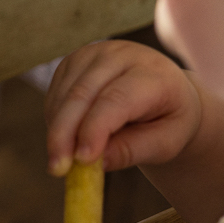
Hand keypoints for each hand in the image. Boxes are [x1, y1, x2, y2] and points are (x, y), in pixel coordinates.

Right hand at [45, 40, 201, 176]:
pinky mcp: (75, 60)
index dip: (96, 127)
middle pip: (83, 93)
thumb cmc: (168, 120)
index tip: (82, 159)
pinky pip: (56, 94)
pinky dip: (55, 121)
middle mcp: (123, 55)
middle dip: (65, 133)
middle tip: (56, 169)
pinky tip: (68, 138)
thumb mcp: (165, 143)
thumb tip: (95, 162)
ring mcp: (95, 53)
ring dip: (58, 130)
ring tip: (66, 160)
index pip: (118, 98)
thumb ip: (133, 151)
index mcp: (155, 74)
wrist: (166, 91)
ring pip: (64, 94)